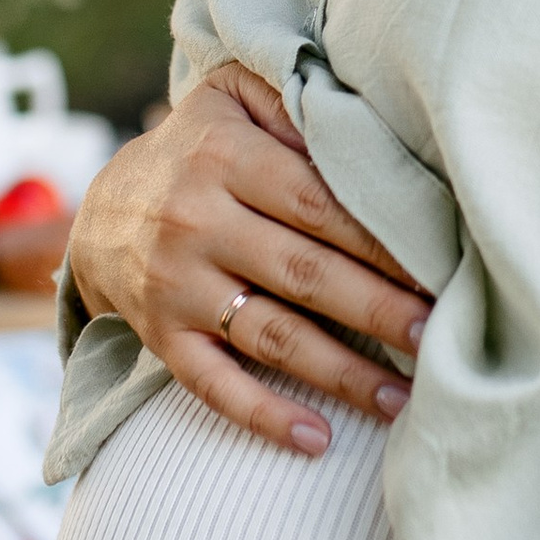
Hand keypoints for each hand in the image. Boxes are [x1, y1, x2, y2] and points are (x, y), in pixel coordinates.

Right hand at [65, 63, 430, 457]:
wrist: (100, 210)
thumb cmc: (196, 150)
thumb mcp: (231, 98)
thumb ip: (293, 102)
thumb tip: (365, 133)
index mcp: (225, 159)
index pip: (318, 205)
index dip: (381, 242)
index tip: (439, 270)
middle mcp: (197, 223)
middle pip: (306, 274)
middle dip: (379, 310)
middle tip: (438, 337)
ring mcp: (177, 287)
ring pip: (272, 337)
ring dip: (342, 374)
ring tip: (405, 400)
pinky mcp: (162, 338)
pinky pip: (214, 385)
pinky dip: (264, 415)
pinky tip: (318, 440)